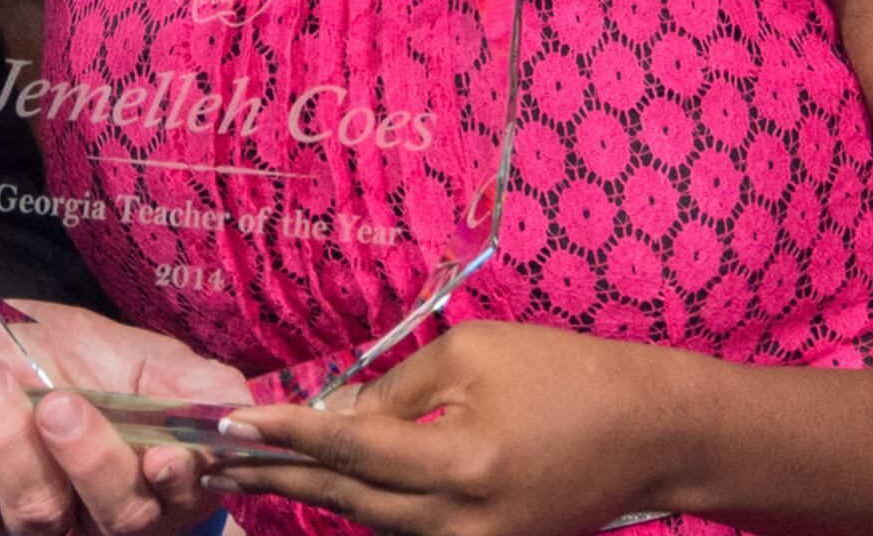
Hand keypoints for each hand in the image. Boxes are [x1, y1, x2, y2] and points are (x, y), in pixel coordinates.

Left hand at [0, 302, 244, 535]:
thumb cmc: (50, 354)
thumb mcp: (125, 351)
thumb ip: (184, 380)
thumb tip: (239, 408)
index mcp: (151, 476)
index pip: (184, 501)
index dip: (181, 485)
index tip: (164, 455)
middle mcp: (96, 514)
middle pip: (119, 519)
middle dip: (92, 461)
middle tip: (60, 404)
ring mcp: (28, 524)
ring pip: (37, 510)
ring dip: (9, 437)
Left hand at [202, 322, 668, 535]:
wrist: (652, 433)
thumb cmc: (567, 375)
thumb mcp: (474, 354)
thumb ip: (397, 389)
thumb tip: (341, 413)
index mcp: (459, 465)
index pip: (351, 449)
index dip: (286, 434)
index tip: (232, 422)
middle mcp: (462, 521)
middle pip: (349, 500)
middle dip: (281, 474)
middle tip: (220, 455)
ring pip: (373, 522)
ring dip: (318, 490)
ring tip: (259, 462)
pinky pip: (409, 530)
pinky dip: (368, 503)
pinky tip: (330, 477)